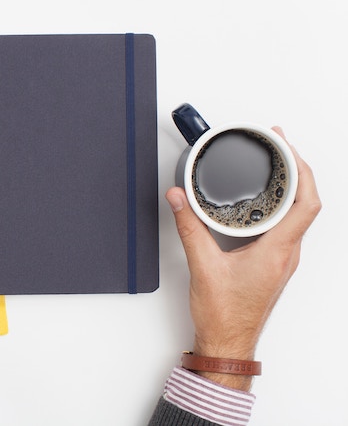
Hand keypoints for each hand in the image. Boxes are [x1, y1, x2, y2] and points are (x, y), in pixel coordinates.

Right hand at [166, 127, 320, 389]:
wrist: (228, 343)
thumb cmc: (224, 315)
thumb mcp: (202, 265)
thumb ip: (188, 227)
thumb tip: (179, 197)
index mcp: (277, 250)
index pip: (307, 202)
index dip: (302, 169)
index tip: (286, 146)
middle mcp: (286, 253)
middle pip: (307, 202)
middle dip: (297, 167)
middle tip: (279, 144)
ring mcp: (282, 259)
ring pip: (298, 215)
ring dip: (291, 186)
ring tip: (275, 164)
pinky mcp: (273, 263)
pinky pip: (286, 226)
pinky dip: (280, 205)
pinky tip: (262, 200)